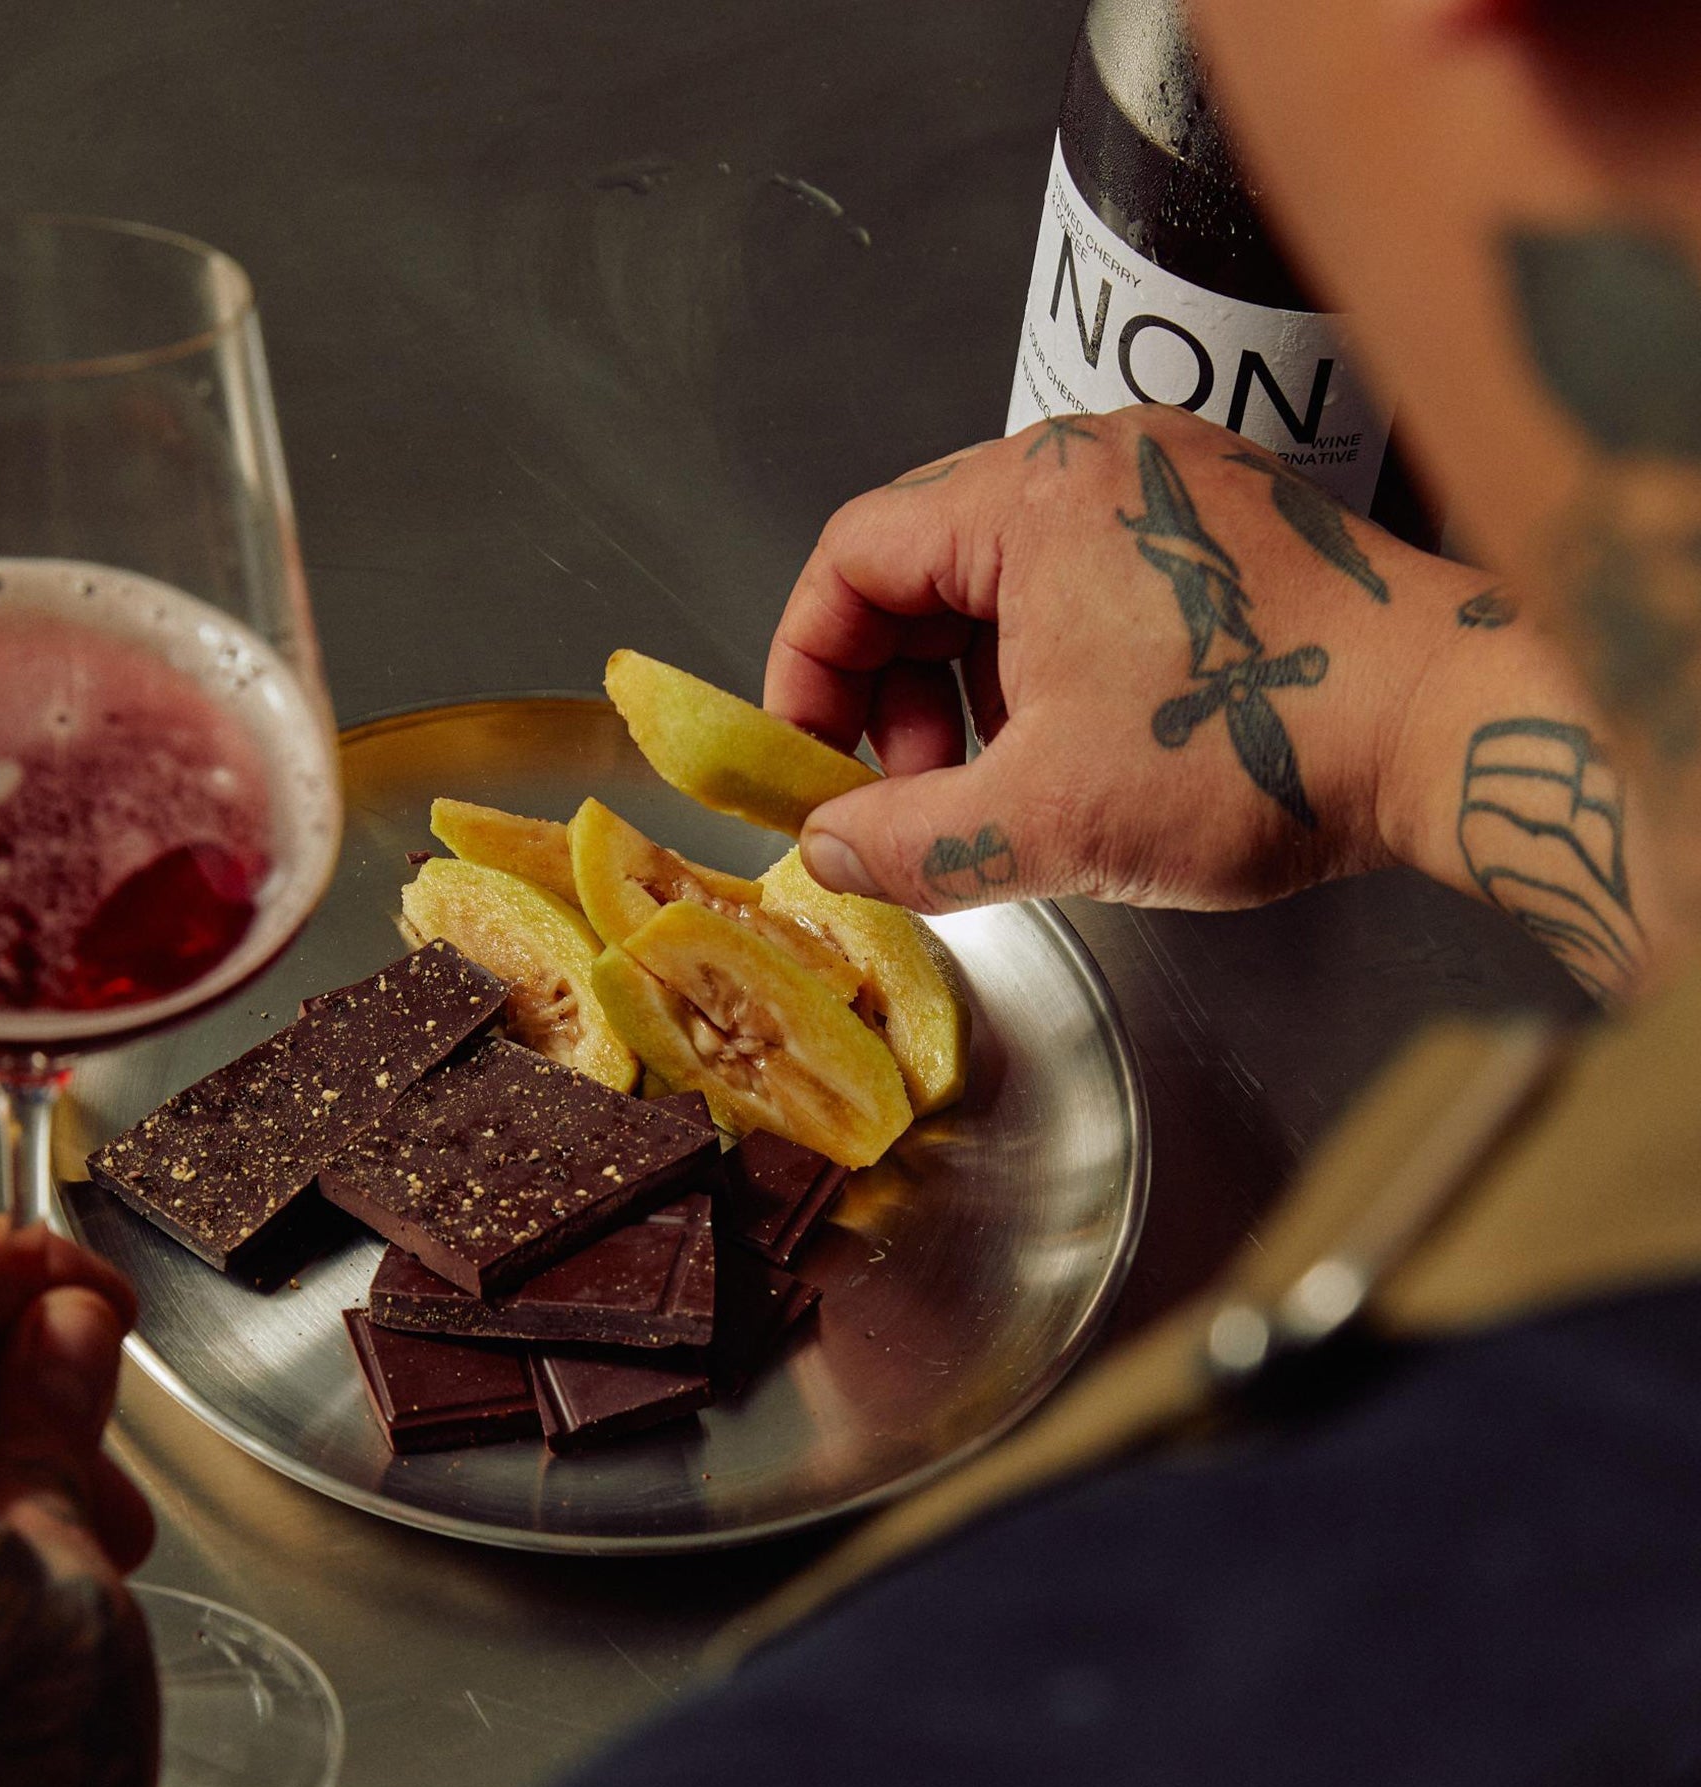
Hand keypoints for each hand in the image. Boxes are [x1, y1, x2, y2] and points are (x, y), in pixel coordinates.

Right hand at [765, 407, 1654, 995]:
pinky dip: (1045, 667)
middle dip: (892, 693)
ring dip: (968, 689)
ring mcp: (1165, 487)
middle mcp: (1094, 464)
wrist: (1455, 729)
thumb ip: (906, 841)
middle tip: (906, 792)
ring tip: (998, 782)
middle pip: (923, 566)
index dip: (806, 667)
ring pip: (1003, 582)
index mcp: (1030, 498)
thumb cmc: (1266, 747)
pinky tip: (1076, 750)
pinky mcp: (1218, 528)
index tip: (806, 755)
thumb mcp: (1047, 820)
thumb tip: (827, 849)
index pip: (852, 558)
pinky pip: (1082, 584)